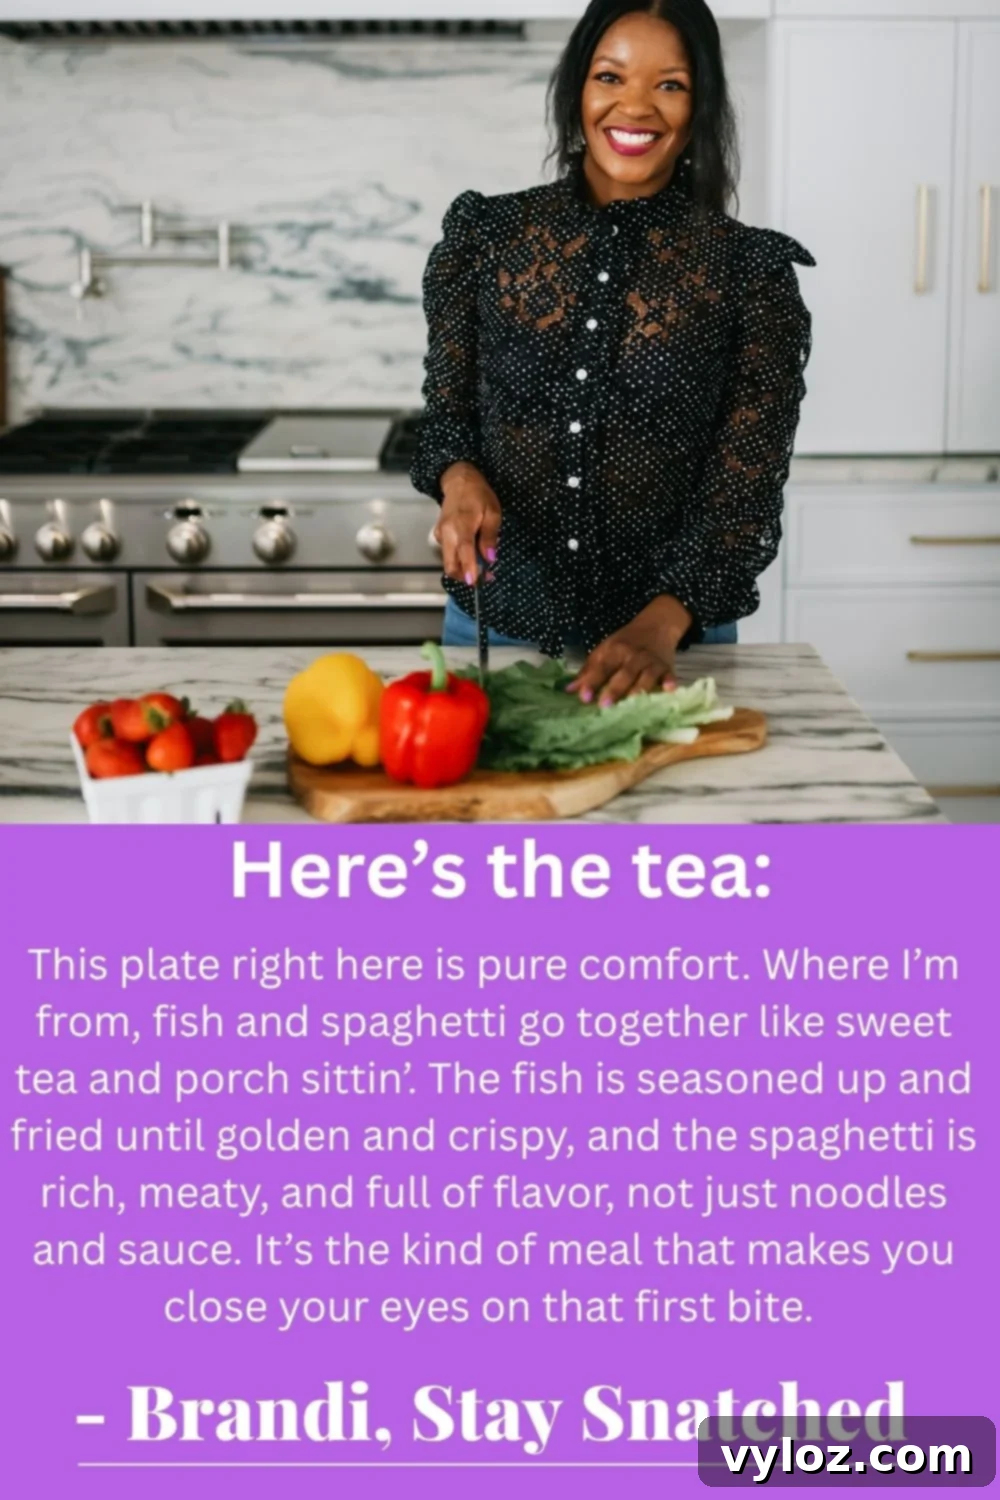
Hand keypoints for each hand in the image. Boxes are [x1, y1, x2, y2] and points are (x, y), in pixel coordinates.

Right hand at [435, 463, 501, 583]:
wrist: (459, 481)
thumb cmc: (478, 494)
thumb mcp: (492, 513)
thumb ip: (490, 537)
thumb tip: (490, 558)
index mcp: (461, 526)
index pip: (464, 552)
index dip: (469, 569)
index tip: (474, 582)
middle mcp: (446, 533)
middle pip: (451, 564)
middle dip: (466, 575)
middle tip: (484, 577)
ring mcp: (440, 534)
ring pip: (449, 561)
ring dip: (464, 568)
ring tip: (482, 564)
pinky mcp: (439, 535)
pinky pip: (448, 553)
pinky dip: (459, 558)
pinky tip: (472, 552)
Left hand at [567, 596, 692, 705]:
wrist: (655, 626)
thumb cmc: (625, 643)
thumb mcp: (604, 651)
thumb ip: (588, 671)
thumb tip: (569, 691)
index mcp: (614, 651)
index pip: (601, 667)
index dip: (592, 681)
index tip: (584, 697)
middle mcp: (633, 656)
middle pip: (624, 674)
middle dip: (615, 689)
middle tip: (605, 705)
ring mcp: (651, 662)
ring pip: (646, 676)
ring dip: (639, 690)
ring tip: (632, 705)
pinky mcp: (667, 667)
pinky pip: (669, 675)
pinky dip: (670, 682)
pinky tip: (668, 690)